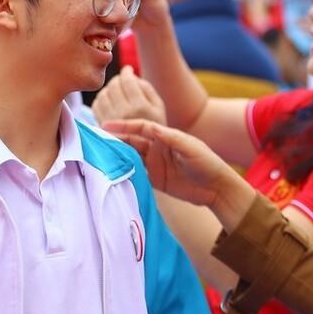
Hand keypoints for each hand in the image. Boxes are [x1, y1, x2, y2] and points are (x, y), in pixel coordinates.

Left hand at [92, 66, 166, 124]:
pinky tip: (110, 101)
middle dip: (118, 79)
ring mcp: (110, 121)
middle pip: (113, 85)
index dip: (127, 72)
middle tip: (123, 80)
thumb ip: (146, 87)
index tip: (128, 70)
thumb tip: (129, 74)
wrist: (144, 154)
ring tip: (117, 91)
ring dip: (109, 88)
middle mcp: (123, 114)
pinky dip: (102, 99)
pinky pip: (96, 104)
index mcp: (140, 108)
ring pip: (103, 93)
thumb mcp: (158, 107)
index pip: (127, 81)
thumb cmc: (154, 126)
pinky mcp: (101, 126)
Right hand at [103, 119, 253, 223]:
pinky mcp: (154, 179)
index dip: (124, 125)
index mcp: (166, 136)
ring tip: (99, 152)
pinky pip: (135, 172)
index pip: (141, 127)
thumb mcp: (190, 147)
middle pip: (132, 140)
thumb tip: (150, 126)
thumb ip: (170, 137)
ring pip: (131, 155)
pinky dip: (124, 169)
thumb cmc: (207, 163)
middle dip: (115, 138)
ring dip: (117, 153)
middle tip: (96, 138)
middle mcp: (158, 147)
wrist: (216, 189)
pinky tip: (111, 168)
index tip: (107, 124)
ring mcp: (155, 163)